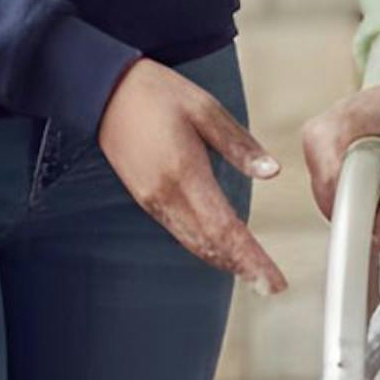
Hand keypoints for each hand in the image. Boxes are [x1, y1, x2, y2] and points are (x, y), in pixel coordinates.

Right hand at [97, 59, 287, 292]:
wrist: (106, 93)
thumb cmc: (157, 94)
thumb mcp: (205, 109)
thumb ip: (239, 145)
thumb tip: (272, 172)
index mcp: (184, 172)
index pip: (225, 229)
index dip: (251, 259)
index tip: (273, 280)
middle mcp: (166, 195)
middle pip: (210, 245)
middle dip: (242, 268)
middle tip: (271, 286)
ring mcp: (153, 200)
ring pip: (193, 243)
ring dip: (224, 261)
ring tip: (253, 274)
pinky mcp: (146, 199)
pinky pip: (180, 232)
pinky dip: (204, 247)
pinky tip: (222, 249)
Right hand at [300, 85, 379, 252]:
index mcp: (330, 132)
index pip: (332, 194)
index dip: (357, 219)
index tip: (372, 238)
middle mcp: (314, 139)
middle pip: (331, 202)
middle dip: (366, 209)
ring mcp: (314, 148)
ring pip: (332, 201)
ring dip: (363, 202)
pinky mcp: (319, 156)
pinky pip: (335, 192)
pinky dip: (358, 193)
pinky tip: (376, 175)